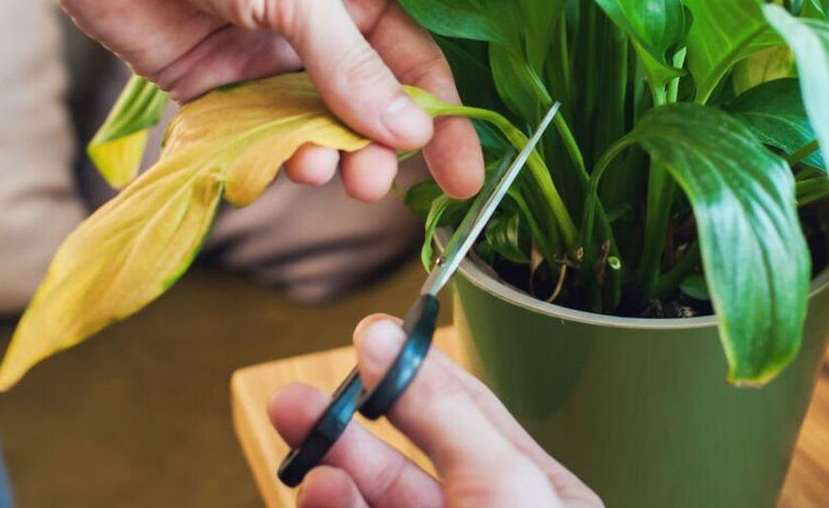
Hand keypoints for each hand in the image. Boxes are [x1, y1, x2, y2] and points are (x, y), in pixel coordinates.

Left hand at [0, 0, 481, 200]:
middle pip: (363, 106)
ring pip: (309, 128)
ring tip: (318, 169)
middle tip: (372, 185)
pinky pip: (251, 134)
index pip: (413, 63)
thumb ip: (350, 64)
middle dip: (374, 150)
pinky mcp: (208, 84)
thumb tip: (410, 133)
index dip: (440, 121)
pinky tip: (273, 165)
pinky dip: (266, 157)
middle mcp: (313, 26)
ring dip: (321, 156)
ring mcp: (261, 57)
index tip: (462, 178)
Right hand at [268, 316, 602, 507]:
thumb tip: (384, 337)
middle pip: (404, 465)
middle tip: (294, 398)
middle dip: (348, 425)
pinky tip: (319, 491)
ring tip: (298, 438)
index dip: (414, 370)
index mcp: (535, 492)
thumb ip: (439, 411)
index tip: (367, 337)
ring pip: (373, 501)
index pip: (466, 413)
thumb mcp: (503, 481)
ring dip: (332, 470)